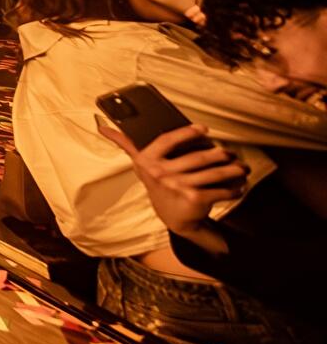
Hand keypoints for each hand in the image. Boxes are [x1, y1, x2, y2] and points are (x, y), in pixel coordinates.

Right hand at [94, 120, 242, 239]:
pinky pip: (221, 190)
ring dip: (234, 170)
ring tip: (242, 167)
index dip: (186, 133)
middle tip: (230, 154)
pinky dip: (235, 188)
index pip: (167, 140)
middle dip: (221, 155)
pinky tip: (239, 186)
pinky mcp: (195, 199)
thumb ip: (125, 144)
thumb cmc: (159, 185)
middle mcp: (161, 173)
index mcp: (147, 161)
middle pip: (199, 157)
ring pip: (215, 173)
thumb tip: (101, 125)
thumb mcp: (141, 166)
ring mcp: (179, 186)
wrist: (173, 219)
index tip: (204, 129)